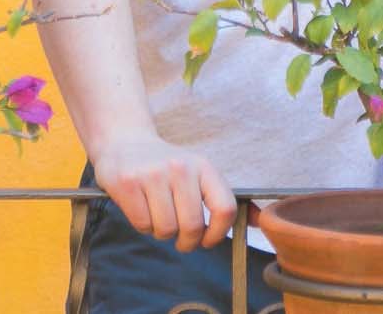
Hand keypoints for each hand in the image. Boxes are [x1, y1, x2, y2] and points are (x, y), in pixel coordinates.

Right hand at [92, 133, 237, 250]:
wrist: (125, 141)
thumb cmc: (166, 165)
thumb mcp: (197, 171)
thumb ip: (220, 197)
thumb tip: (257, 221)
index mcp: (203, 166)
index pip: (225, 208)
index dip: (218, 233)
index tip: (207, 240)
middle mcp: (180, 168)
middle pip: (192, 226)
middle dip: (186, 241)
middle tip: (181, 239)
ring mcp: (152, 175)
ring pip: (166, 229)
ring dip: (163, 233)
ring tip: (159, 217)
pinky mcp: (127, 184)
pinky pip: (143, 224)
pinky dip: (144, 226)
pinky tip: (142, 210)